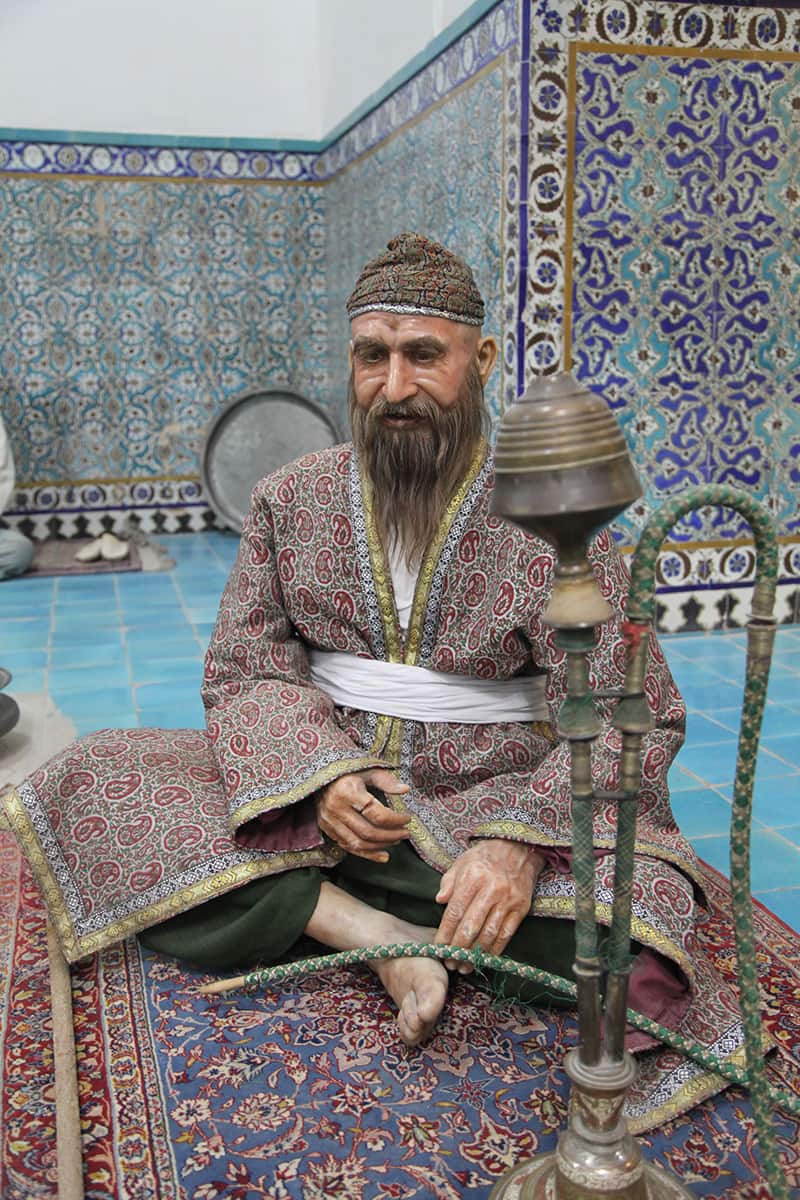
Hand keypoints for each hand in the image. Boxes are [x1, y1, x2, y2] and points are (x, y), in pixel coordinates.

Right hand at [316, 768, 411, 862]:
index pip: (376, 814)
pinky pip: (348, 847)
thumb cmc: (347, 772)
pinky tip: (382, 854)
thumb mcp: (368, 770)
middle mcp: (336, 808)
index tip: (407, 818)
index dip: (395, 820)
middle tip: (405, 833)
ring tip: (396, 841)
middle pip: (368, 832)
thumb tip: (405, 789)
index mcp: (347, 791)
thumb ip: (386, 781)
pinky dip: (367, 854)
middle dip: (391, 836)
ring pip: (358, 843)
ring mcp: (329, 821)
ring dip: (380, 846)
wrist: (320, 775)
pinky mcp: (327, 828)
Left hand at [434, 840, 544, 969]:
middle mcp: (491, 890)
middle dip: (458, 949)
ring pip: (489, 934)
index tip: (438, 948)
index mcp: (472, 877)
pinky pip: (506, 934)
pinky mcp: (521, 908)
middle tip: (451, 963)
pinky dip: (494, 950)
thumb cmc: (485, 857)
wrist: (519, 848)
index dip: (445, 934)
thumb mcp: (462, 862)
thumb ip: (448, 882)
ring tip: (465, 965)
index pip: (455, 912)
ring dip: (476, 955)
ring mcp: (508, 900)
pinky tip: (484, 957)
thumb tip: (438, 901)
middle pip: (471, 927)